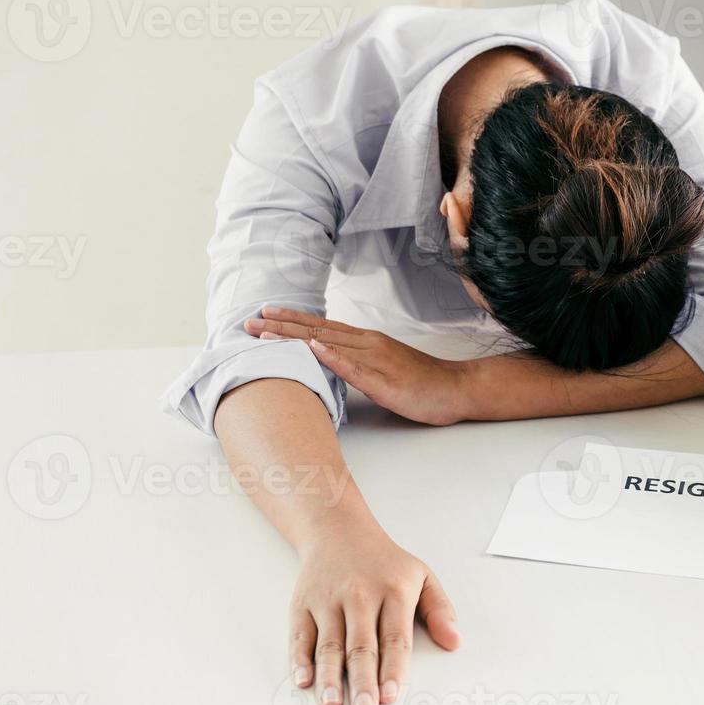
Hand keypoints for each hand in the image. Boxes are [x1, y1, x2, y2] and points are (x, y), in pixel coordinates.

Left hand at [245, 307, 470, 425]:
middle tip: (248, 321)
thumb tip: (329, 363)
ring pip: (328, 344)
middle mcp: (368, 344)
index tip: (263, 316)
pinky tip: (313, 349)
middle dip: (280, 326)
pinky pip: (354, 367)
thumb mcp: (383, 368)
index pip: (321, 326)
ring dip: (295, 337)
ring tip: (265, 334)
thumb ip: (357, 362)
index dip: (290, 321)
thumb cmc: (421, 382)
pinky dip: (332, 356)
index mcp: (366, 341)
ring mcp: (376, 360)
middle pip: (317, 330)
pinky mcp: (385, 381)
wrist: (456, 388)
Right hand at [290, 524, 460, 704]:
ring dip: (329, 677)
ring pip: (329, 645)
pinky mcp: (302, 605)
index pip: (395, 637)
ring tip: (332, 704)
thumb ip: (439, 610)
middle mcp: (359, 596)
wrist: (338, 530)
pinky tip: (304, 680)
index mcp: (393, 591)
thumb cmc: (384, 561)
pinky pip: (300, 636)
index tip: (391, 695)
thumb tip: (454, 641)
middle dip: (363, 681)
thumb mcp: (421, 575)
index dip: (393, 668)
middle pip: (361, 646)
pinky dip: (299, 660)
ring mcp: (328, 601)